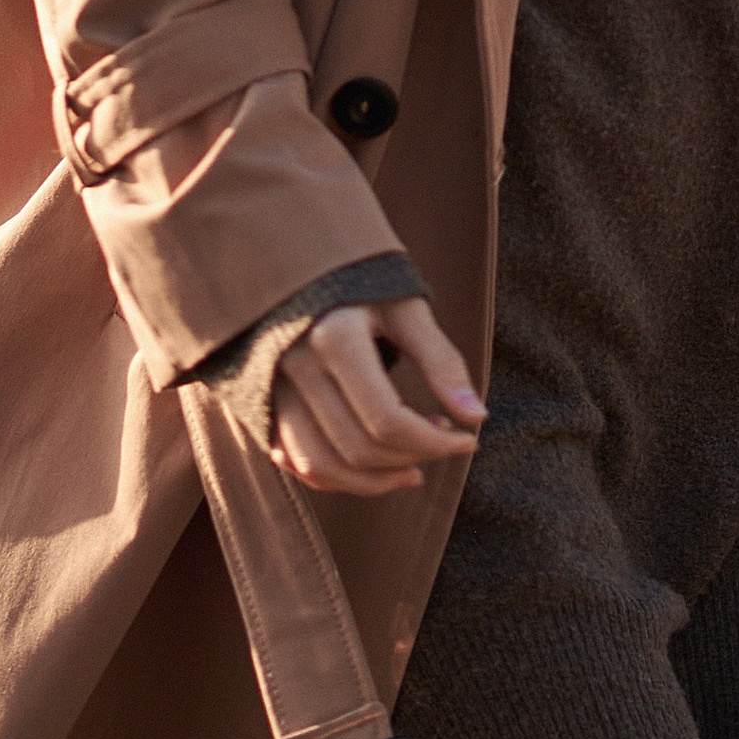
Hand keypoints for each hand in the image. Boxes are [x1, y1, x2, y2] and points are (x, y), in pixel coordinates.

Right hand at [268, 298, 486, 497]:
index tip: (469, 439)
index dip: (435, 441)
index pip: (388, 419)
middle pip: (357, 446)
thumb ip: (440, 359)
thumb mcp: (404, 304)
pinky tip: (371, 468)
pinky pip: (294, 460)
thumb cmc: (360, 277)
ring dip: (374, 481)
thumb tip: (477, 417)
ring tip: (414, 469)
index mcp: (334, 336)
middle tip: (446, 441)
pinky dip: (334, 478)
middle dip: (412, 458)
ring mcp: (272, 388)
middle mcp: (295, 366)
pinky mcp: (262, 402)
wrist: (295, 256)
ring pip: (320, 465)